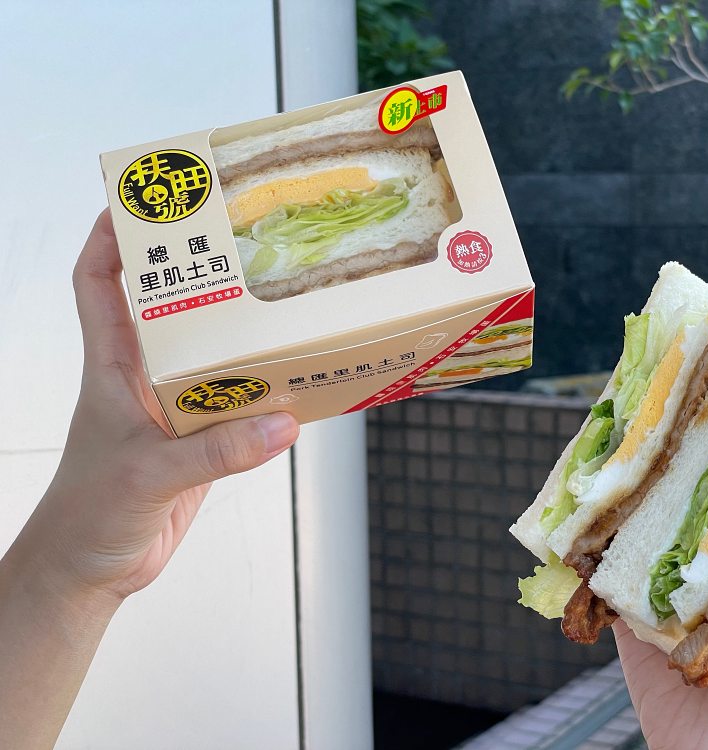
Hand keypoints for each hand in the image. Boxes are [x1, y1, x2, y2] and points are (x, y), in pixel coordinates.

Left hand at [11, 209, 299, 602]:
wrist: (92, 569)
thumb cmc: (89, 514)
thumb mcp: (148, 475)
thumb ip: (216, 452)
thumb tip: (282, 423)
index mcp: (111, 368)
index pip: (99, 285)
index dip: (111, 239)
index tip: (142, 202)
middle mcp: (142, 378)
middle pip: (170, 308)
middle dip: (201, 272)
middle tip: (244, 242)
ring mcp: (173, 409)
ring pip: (212, 355)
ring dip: (243, 334)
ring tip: (285, 304)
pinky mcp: (200, 442)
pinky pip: (237, 405)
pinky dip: (266, 394)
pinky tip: (296, 385)